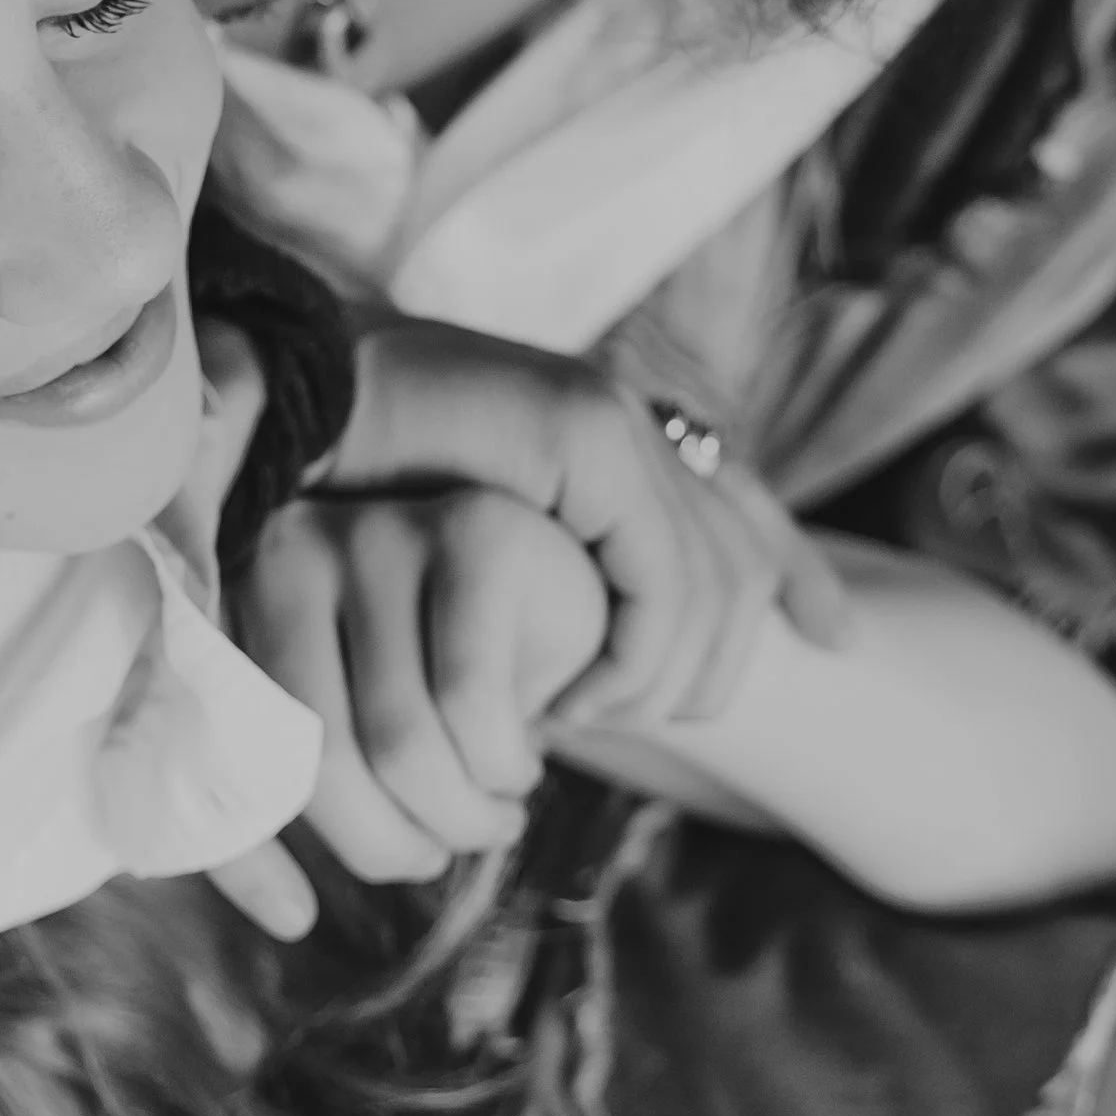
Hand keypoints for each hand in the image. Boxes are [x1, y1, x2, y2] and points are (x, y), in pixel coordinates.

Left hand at [232, 488, 608, 879]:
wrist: (539, 586)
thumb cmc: (420, 676)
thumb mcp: (339, 733)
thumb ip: (286, 802)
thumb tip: (292, 919)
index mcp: (229, 604)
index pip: (214, 752)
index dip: (246, 853)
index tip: (298, 914)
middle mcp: (287, 552)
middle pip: (318, 758)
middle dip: (385, 846)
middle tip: (429, 859)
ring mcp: (378, 533)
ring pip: (400, 742)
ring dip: (461, 819)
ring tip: (486, 821)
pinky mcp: (470, 533)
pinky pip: (473, 702)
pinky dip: (501, 769)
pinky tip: (515, 771)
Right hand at [323, 321, 849, 728]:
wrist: (280, 392)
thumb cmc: (351, 479)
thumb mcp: (465, 536)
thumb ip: (541, 561)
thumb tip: (599, 627)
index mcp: (612, 427)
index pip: (746, 504)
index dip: (799, 571)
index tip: (835, 637)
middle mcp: (628, 412)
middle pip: (743, 560)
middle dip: (725, 659)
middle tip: (659, 722)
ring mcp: (611, 414)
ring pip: (713, 580)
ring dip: (667, 676)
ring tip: (588, 720)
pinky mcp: (582, 431)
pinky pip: (659, 578)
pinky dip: (632, 658)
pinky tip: (571, 699)